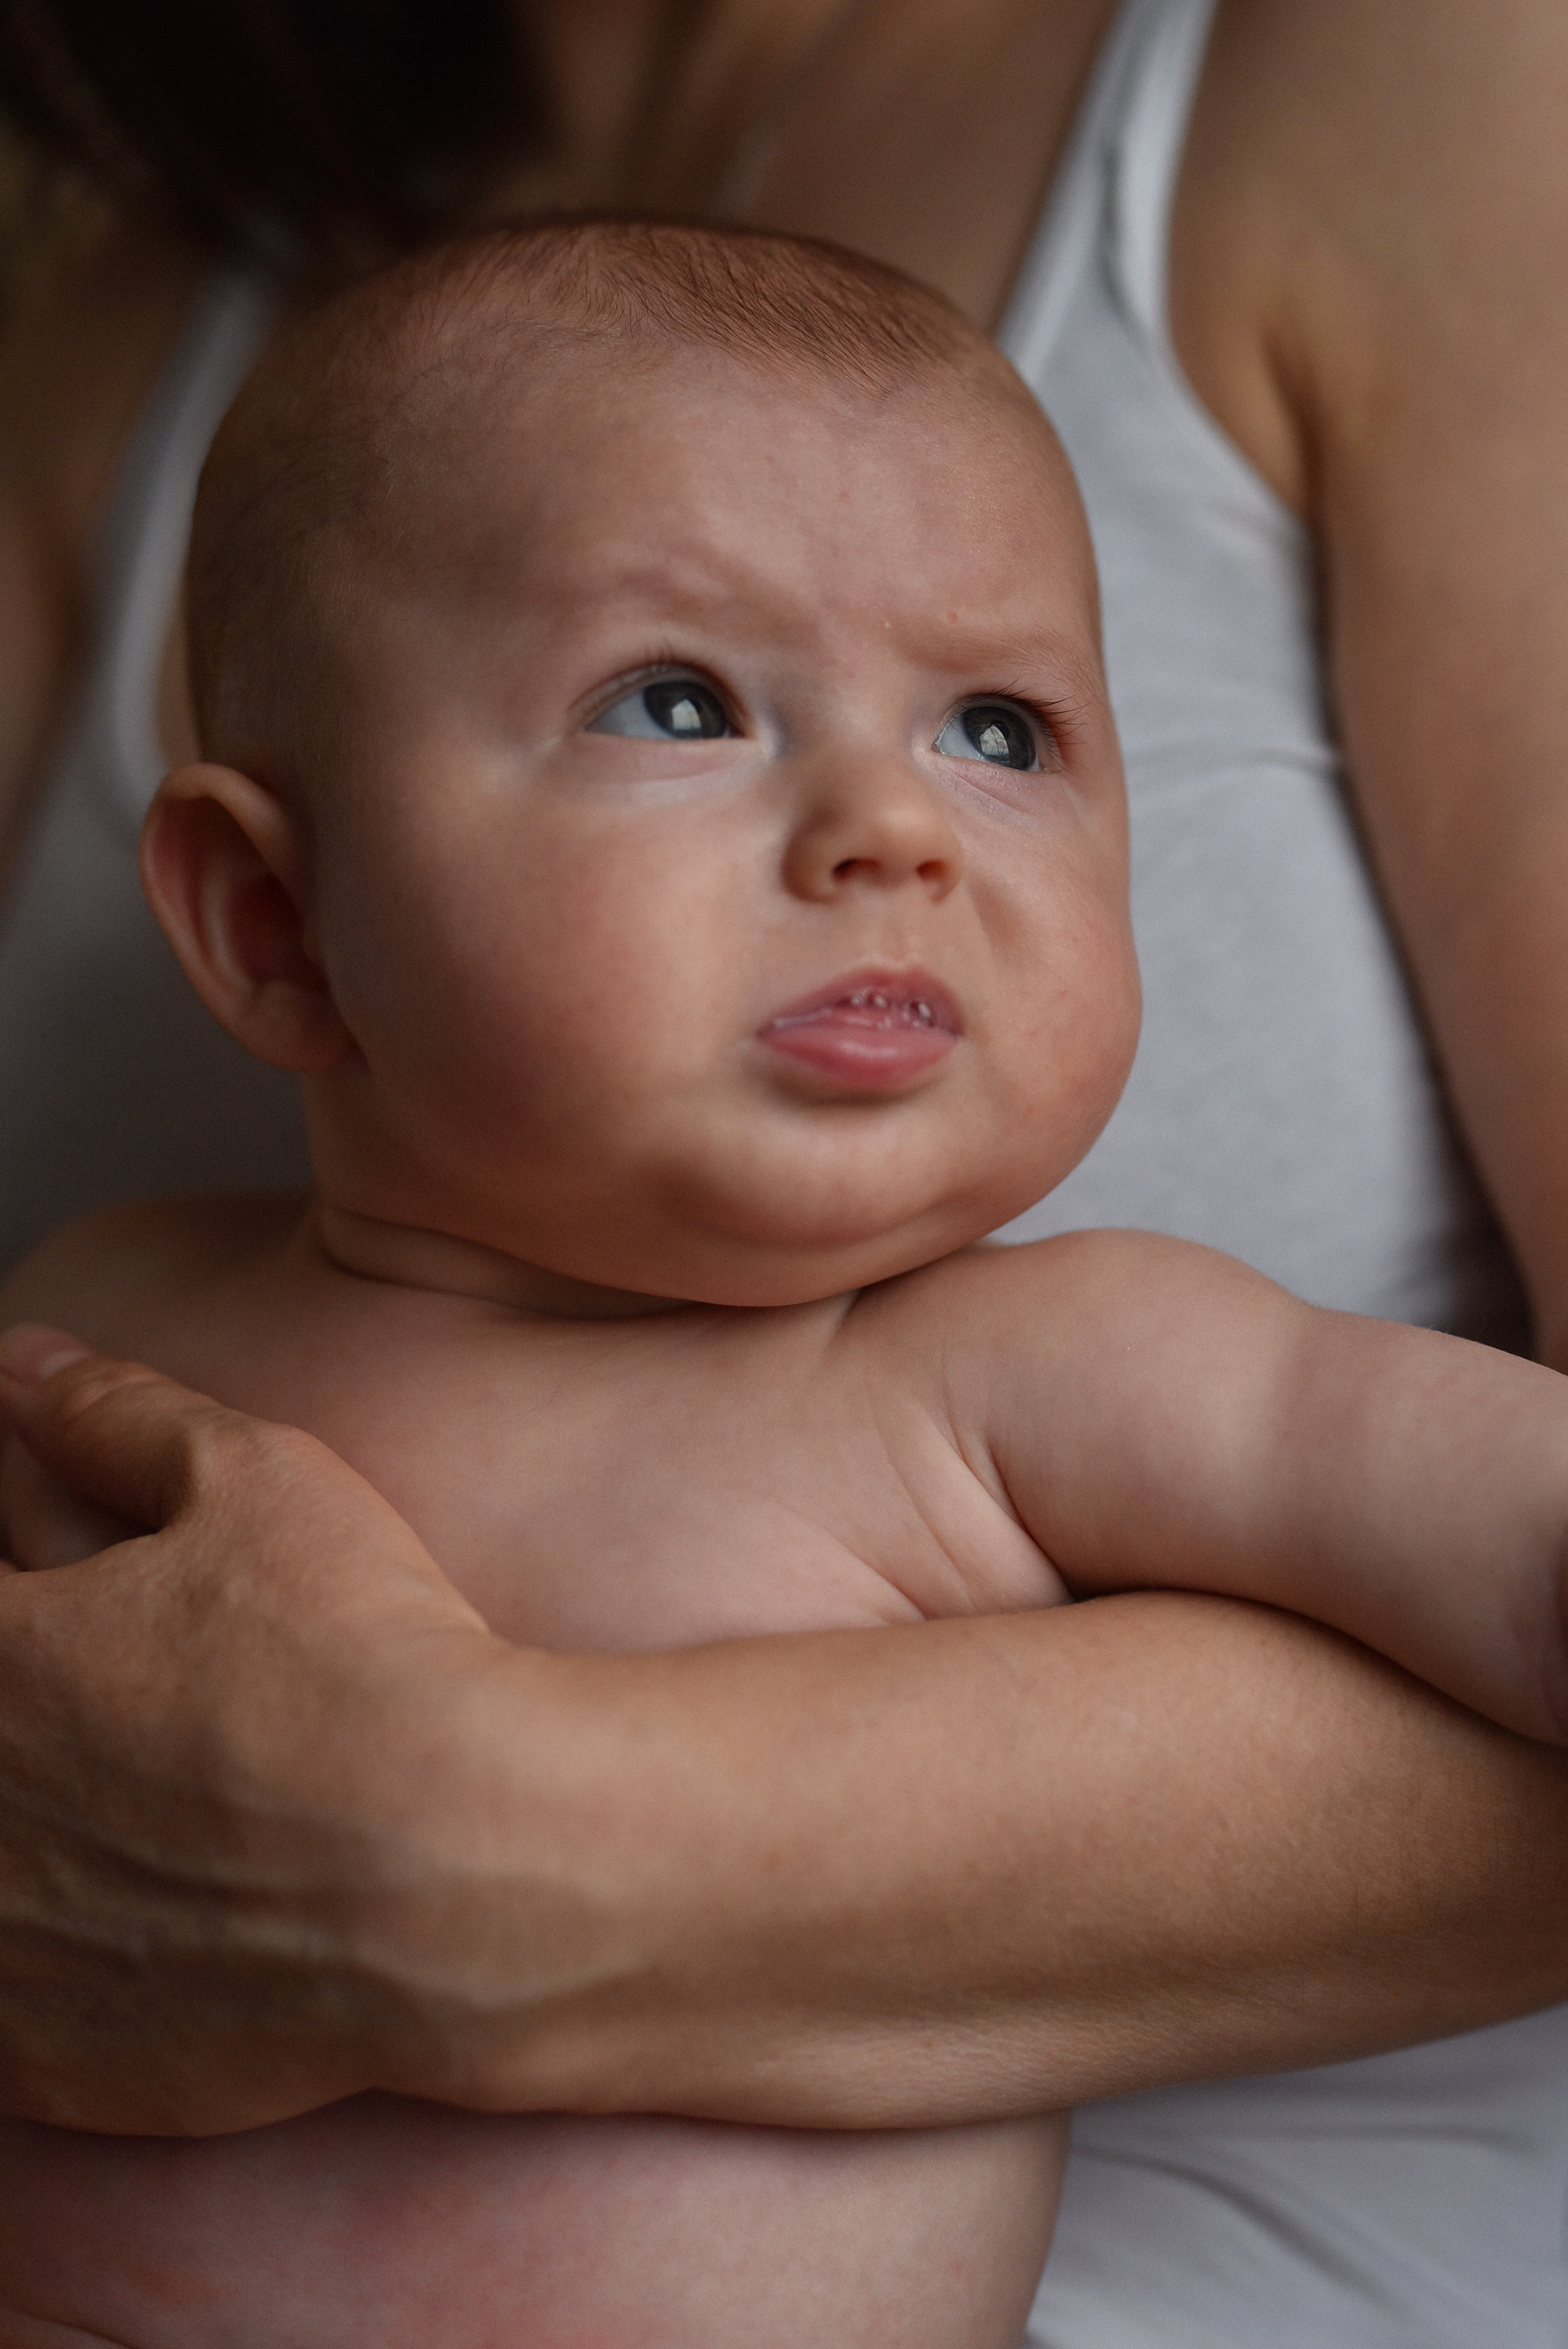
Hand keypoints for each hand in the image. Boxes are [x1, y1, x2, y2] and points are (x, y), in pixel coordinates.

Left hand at [0, 1324, 509, 2134]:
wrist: (459, 1876)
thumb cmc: (362, 1660)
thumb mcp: (257, 1481)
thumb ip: (120, 1416)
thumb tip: (29, 1366)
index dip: (26, 1588)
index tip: (75, 1604)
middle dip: (40, 1694)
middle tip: (137, 1690)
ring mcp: (1, 1948)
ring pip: (0, 1863)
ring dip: (41, 1816)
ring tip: (150, 1789)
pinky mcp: (51, 2060)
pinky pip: (16, 2001)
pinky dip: (49, 1950)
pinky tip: (131, 1907)